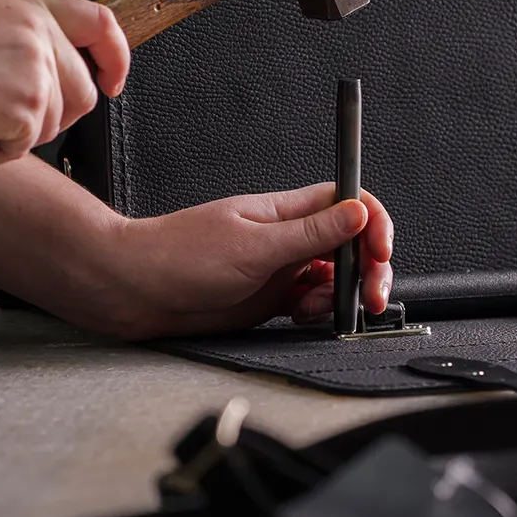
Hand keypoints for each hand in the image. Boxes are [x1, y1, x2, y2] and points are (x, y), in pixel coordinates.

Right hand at [0, 0, 127, 165]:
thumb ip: (13, 33)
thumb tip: (35, 63)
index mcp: (27, 6)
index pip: (100, 23)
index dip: (114, 57)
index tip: (111, 81)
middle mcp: (40, 32)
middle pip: (82, 94)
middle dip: (46, 119)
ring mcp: (38, 69)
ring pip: (52, 126)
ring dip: (10, 139)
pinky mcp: (26, 105)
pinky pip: (22, 148)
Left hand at [60, 183, 393, 339]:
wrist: (137, 290)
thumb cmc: (179, 256)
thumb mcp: (253, 245)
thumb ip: (310, 233)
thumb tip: (357, 212)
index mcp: (286, 210)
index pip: (348, 202)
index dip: (372, 224)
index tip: (380, 251)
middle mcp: (287, 236)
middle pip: (349, 244)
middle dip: (367, 269)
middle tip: (371, 296)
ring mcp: (279, 267)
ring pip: (333, 277)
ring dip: (339, 295)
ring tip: (317, 307)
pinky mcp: (269, 297)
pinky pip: (310, 302)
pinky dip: (316, 312)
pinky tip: (301, 315)